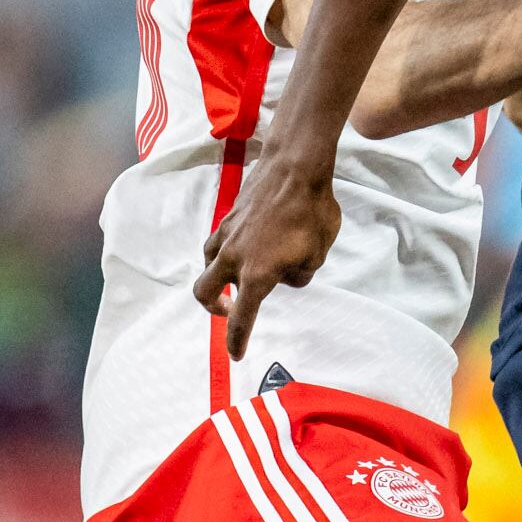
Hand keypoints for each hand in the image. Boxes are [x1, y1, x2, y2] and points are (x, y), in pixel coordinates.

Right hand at [192, 154, 338, 358]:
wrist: (295, 166)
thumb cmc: (312, 212)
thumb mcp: (317, 254)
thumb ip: (299, 275)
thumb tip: (285, 276)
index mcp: (256, 274)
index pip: (242, 317)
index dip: (237, 340)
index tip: (236, 355)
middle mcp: (233, 257)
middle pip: (204, 292)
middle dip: (214, 307)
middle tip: (230, 310)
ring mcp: (226, 234)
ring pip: (208, 264)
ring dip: (219, 278)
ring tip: (243, 276)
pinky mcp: (227, 217)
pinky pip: (218, 243)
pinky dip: (226, 253)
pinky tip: (247, 248)